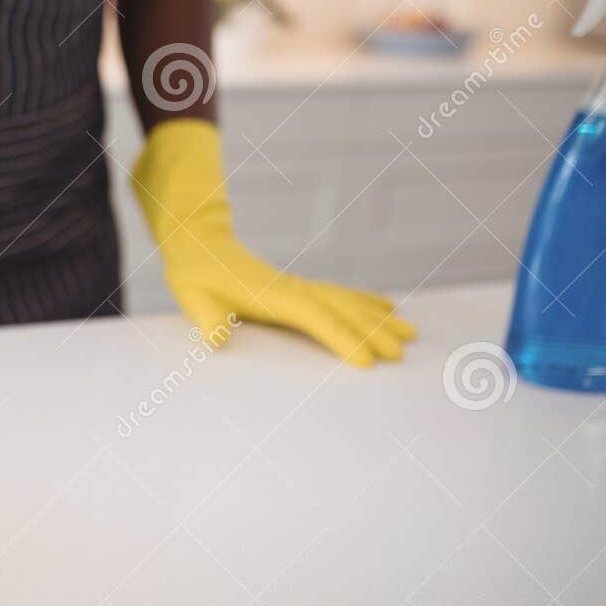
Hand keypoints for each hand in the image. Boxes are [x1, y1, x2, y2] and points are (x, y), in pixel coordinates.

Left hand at [131, 119, 414, 365]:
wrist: (199, 244)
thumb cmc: (195, 275)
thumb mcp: (194, 298)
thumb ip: (207, 318)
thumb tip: (216, 340)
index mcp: (273, 296)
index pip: (316, 319)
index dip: (342, 338)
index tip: (368, 360)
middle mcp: (293, 289)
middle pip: (342, 309)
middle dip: (373, 331)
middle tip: (403, 352)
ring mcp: (299, 287)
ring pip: (347, 301)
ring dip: (378, 317)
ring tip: (410, 333)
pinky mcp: (298, 288)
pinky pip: (339, 294)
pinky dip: (366, 302)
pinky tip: (387, 308)